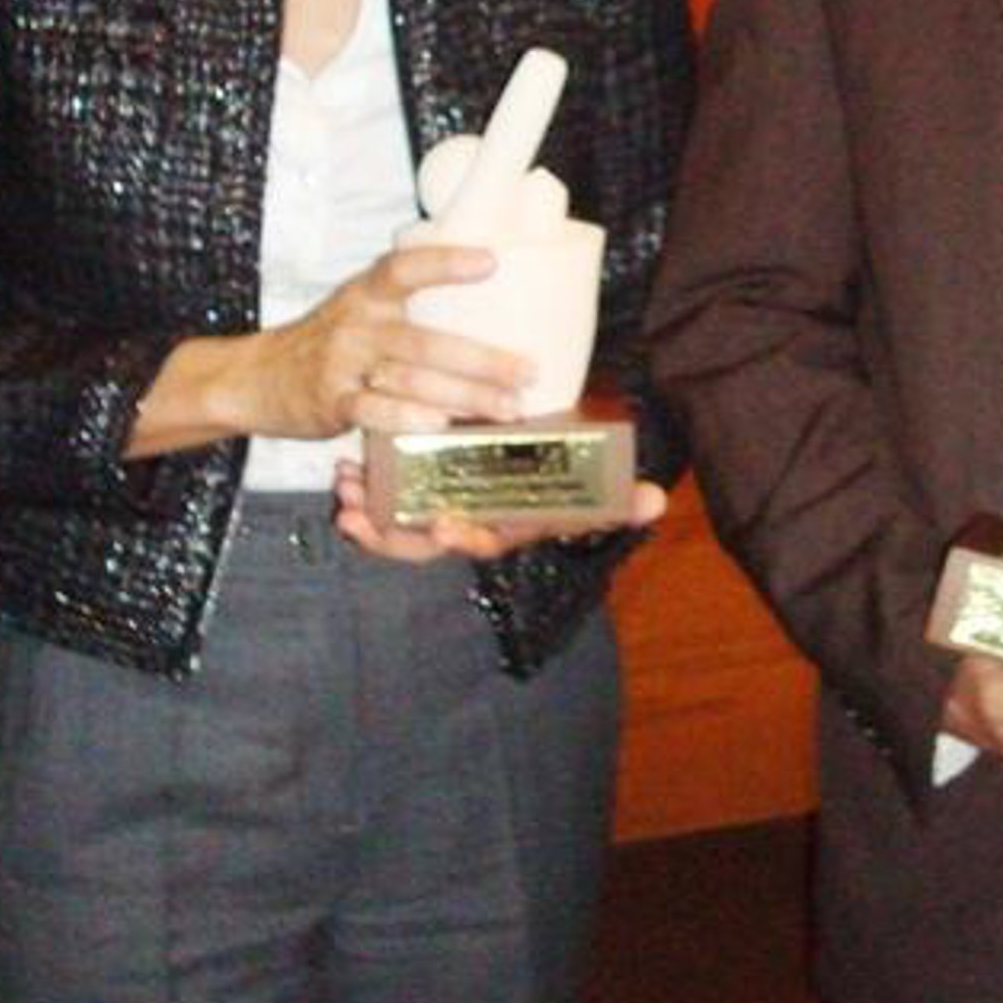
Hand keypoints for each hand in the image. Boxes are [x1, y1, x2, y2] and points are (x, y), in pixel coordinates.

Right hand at [125, 244, 530, 459]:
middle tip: (529, 371)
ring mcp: (342, 364)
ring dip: (464, 396)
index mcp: (369, 292)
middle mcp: (357, 322)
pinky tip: (441, 424)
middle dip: (483, 359)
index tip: (491, 261)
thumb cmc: (330, 341)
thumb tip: (491, 296)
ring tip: (507, 408)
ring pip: (409, 378)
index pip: (407, 267)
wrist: (256, 376)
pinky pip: (373, 410)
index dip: (447, 261)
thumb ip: (410, 302)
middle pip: (426, 340)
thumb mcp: (362, 305)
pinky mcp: (331, 402)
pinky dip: (407, 417)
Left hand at [331, 458, 667, 565]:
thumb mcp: (591, 483)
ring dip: (370, 516)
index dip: (465, 538)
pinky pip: (388, 509)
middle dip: (395, 537)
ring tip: (345, 491)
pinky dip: (365, 497)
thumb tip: (659, 500)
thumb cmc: (566, 476)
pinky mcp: (425, 494)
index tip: (444, 525)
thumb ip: (620, 496)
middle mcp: (475, 526)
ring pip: (401, 531)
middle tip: (362, 515)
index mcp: (511, 526)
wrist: (543, 458)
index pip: (489, 542)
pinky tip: (344, 473)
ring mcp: (445, 512)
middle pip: (430, 544)